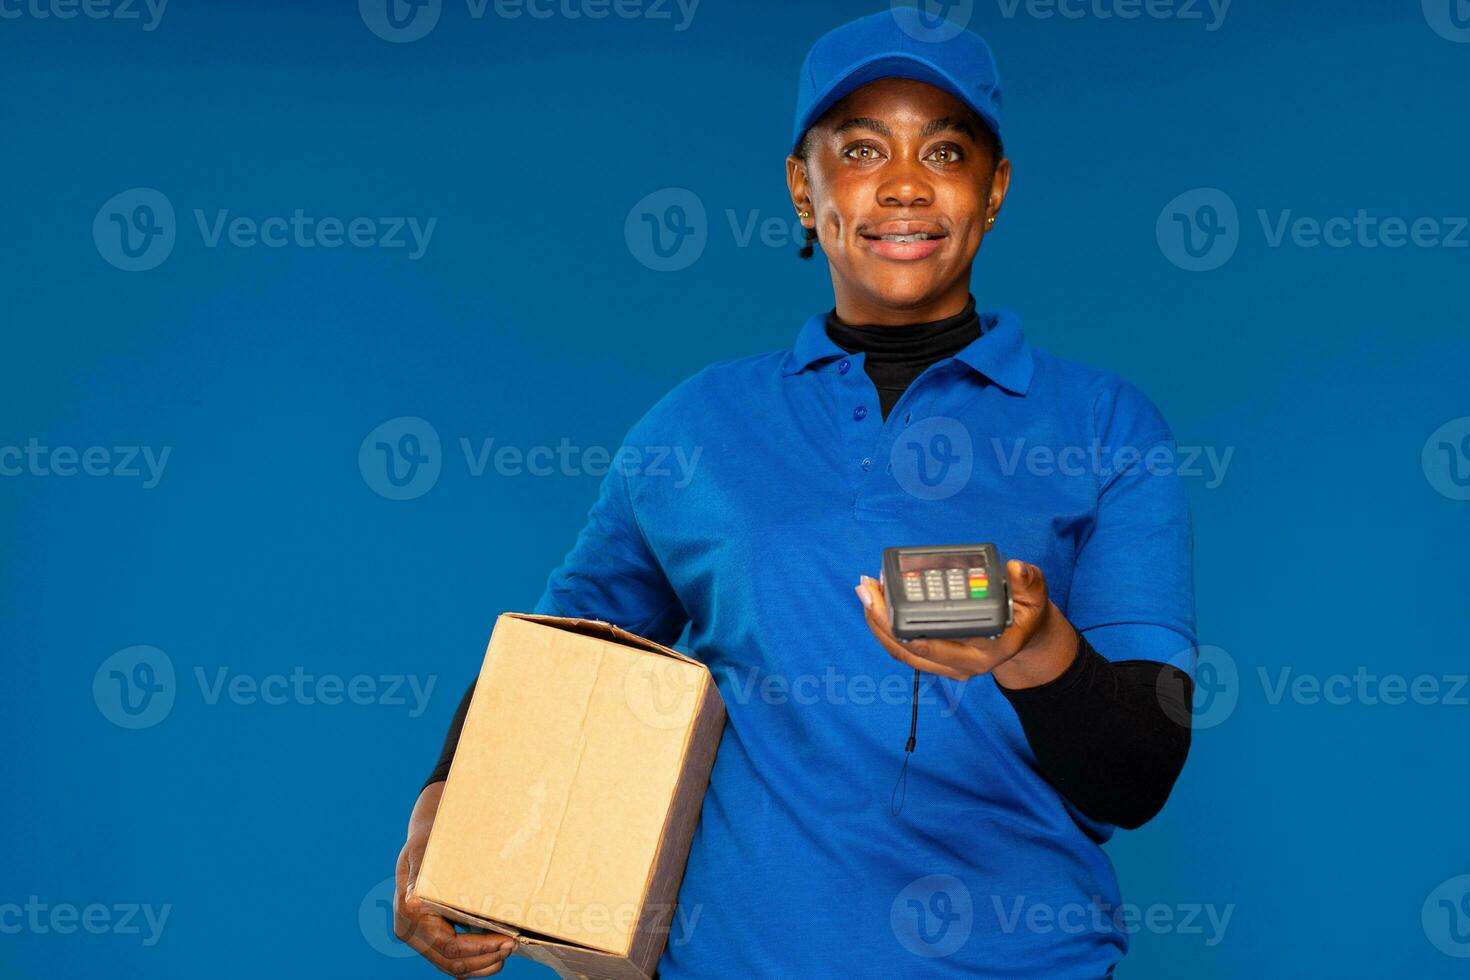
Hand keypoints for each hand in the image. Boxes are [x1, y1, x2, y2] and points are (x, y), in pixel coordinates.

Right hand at [394, 782, 515, 976]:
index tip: (506, 940)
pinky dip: (473, 963)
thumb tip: (413, 898)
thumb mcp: (423, 851)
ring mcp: (417, 937)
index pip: (448, 945)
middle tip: (512, 946)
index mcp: (410, 911)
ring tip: (505, 953)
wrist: (422, 841)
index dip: (479, 948)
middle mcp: (409, 929)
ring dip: (481, 965)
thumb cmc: (428, 841)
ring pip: (450, 967)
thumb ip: (419, 874)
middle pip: (450, 962)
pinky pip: (449, 960)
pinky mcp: (427, 939)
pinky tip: (494, 956)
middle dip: (484, 959)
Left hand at [855, 560, 1077, 689]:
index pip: (937, 643)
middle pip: (909, 649)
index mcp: (985, 651)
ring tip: (866, 592)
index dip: (908, 622)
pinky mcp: (935, 659)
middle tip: (867, 589)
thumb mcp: (1035, 596)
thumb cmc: (1026, 614)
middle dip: (881, 619)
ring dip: (878, 623)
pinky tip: (876, 603)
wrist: (1024, 636)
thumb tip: (1015, 569)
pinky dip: (885, 627)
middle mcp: (962, 664)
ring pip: (901, 652)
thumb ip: (1028, 581)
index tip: (890, 595)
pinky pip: (903, 649)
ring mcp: (946, 665)